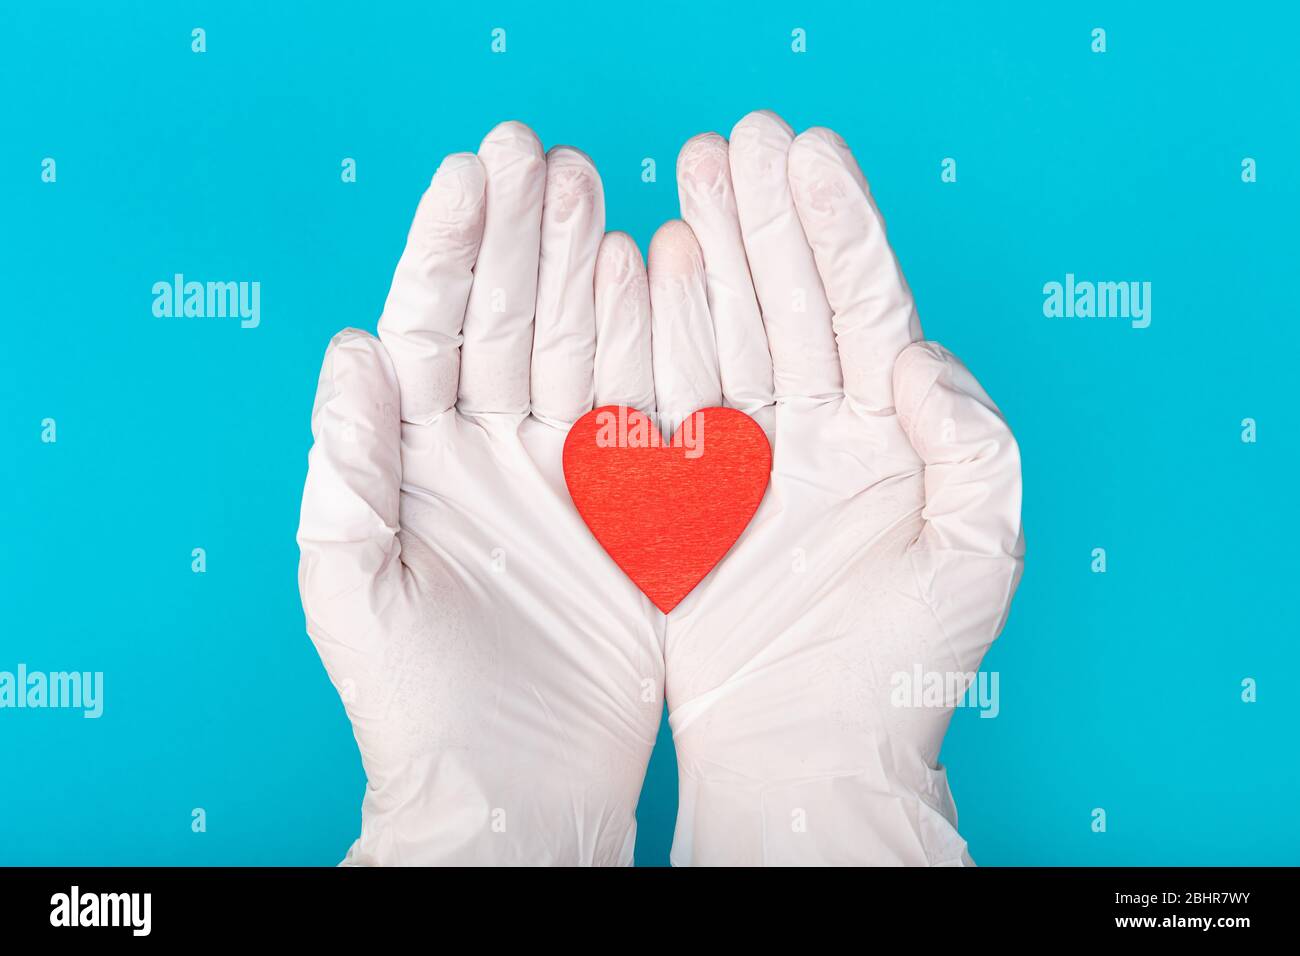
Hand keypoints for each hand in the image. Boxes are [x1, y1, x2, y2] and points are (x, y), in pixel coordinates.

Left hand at [297, 122, 664, 864]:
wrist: (514, 794)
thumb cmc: (417, 706)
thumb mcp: (356, 586)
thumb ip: (348, 466)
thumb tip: (348, 346)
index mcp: (417, 464)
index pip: (429, 329)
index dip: (448, 248)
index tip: (475, 172)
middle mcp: (489, 456)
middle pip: (506, 320)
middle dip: (523, 236)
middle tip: (546, 154)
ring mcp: (565, 476)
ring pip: (578, 349)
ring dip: (587, 270)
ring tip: (599, 193)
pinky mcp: (632, 510)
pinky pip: (642, 411)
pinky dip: (651, 345)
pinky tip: (657, 278)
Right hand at [661, 110, 1024, 864]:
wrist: (802, 755)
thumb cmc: (901, 671)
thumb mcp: (977, 556)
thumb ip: (973, 444)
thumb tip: (920, 356)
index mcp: (887, 436)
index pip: (864, 306)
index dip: (837, 227)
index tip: (804, 152)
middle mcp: (814, 433)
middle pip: (787, 301)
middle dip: (763, 220)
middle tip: (731, 141)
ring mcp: (742, 458)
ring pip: (720, 333)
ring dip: (703, 256)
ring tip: (683, 181)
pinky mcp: (679, 491)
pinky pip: (660, 397)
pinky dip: (647, 334)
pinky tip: (636, 268)